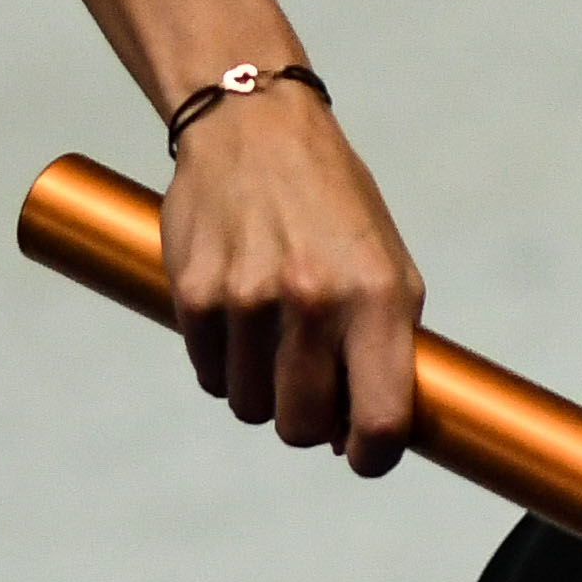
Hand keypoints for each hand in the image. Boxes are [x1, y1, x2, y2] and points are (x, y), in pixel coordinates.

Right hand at [155, 81, 425, 476]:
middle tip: (309, 385)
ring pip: (250, 407)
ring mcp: (249, 298)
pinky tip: (238, 315)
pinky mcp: (195, 293)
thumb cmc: (331, 205)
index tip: (363, 453)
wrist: (254, 124)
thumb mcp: (386, 265)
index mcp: (377, 296)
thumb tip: (359, 437)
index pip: (380, 421)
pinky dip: (224, 363)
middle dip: (308, 421)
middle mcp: (314, 300)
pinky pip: (209, 375)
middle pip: (303, 427)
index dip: (373, 456)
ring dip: (260, 390)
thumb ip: (385, 349)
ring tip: (271, 336)